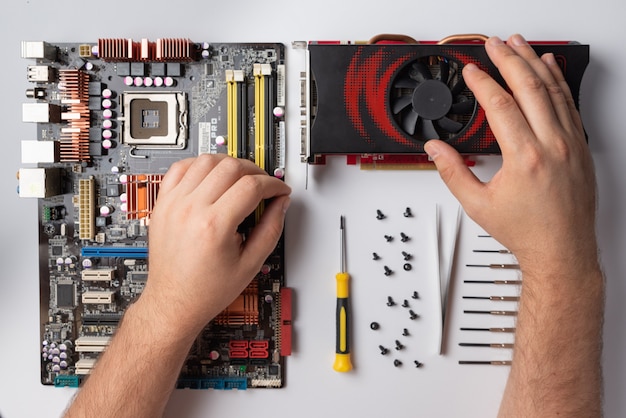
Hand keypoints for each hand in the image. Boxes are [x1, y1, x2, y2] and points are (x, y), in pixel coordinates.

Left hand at [138, 154, 290, 335]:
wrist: (174, 302)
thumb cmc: (206, 290)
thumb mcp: (250, 265)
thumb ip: (270, 230)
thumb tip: (280, 204)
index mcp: (214, 226)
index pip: (252, 186)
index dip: (273, 184)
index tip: (279, 190)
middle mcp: (191, 210)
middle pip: (230, 167)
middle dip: (255, 171)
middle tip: (263, 185)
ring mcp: (174, 204)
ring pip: (205, 160)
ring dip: (228, 163)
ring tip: (239, 177)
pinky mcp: (163, 204)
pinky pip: (179, 168)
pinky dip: (199, 165)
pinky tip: (211, 175)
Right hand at [425, 34, 597, 277]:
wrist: (562, 250)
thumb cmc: (526, 231)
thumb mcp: (478, 205)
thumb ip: (452, 172)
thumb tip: (435, 149)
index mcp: (524, 157)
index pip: (500, 105)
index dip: (482, 82)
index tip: (471, 70)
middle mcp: (551, 145)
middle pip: (528, 87)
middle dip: (508, 59)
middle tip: (494, 44)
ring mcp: (570, 143)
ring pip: (552, 90)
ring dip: (533, 63)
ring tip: (518, 45)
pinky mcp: (580, 147)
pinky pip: (569, 104)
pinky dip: (558, 81)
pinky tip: (549, 68)